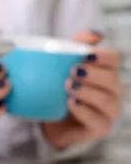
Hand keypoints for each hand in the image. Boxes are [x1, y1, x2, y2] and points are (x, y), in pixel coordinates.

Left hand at [43, 30, 123, 148]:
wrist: (48, 120)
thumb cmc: (59, 90)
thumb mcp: (63, 66)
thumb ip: (77, 47)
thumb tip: (95, 34)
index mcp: (106, 72)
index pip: (115, 59)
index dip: (104, 56)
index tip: (86, 55)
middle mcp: (113, 91)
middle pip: (113, 79)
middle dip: (94, 74)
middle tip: (73, 71)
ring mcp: (109, 112)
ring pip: (108, 100)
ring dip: (88, 91)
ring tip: (69, 86)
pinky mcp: (100, 129)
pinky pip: (98, 121)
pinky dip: (84, 110)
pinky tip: (71, 102)